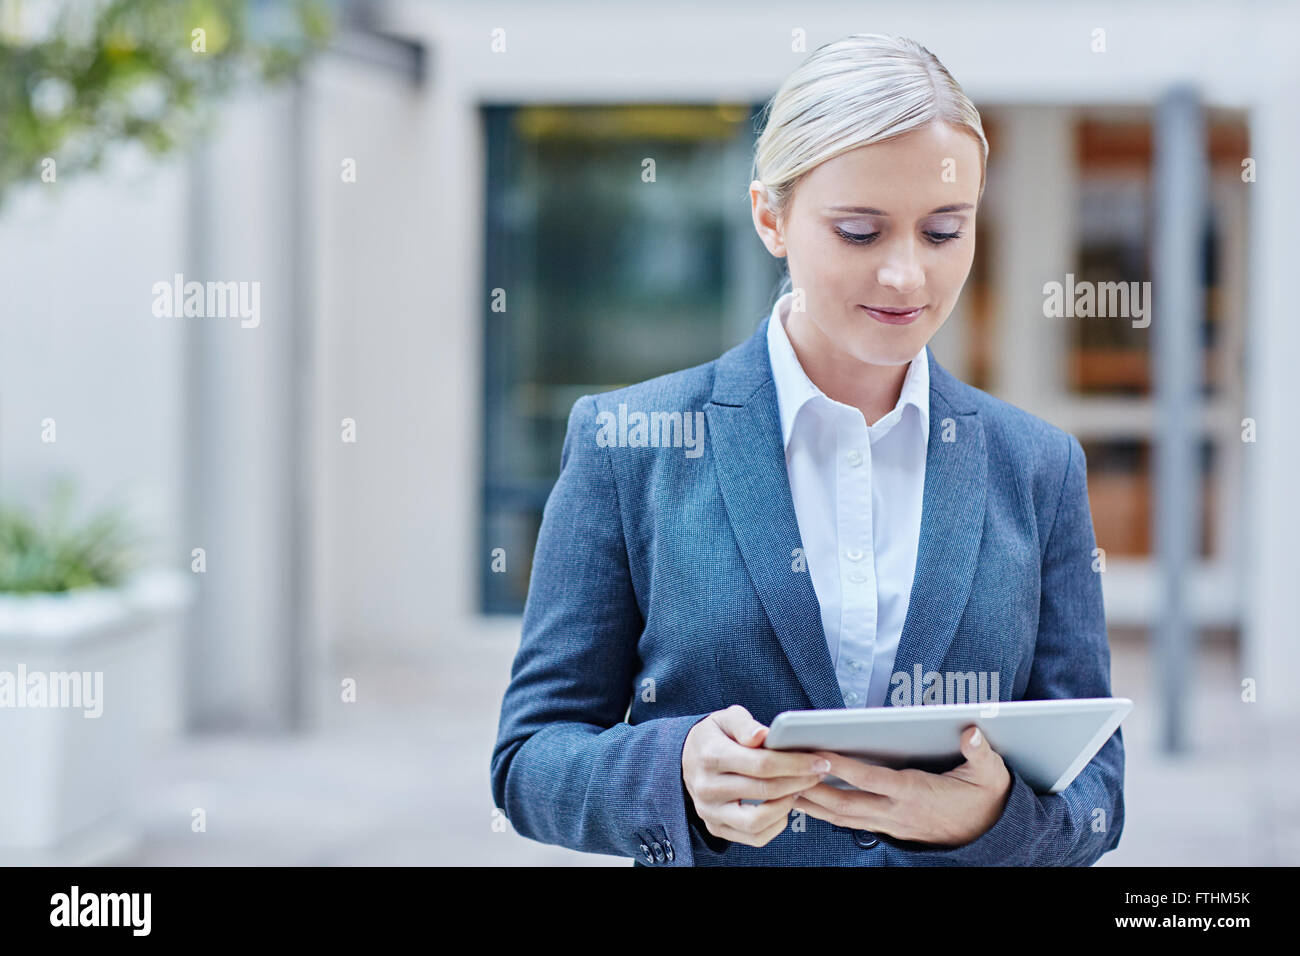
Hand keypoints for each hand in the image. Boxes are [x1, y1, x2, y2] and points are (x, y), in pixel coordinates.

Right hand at [682, 704, 830, 846]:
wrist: (686, 758)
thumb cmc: (713, 736)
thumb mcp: (725, 718)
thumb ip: (745, 724)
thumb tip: (762, 736)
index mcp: (710, 755)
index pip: (761, 764)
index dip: (795, 764)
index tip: (818, 761)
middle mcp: (707, 787)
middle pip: (764, 790)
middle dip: (799, 781)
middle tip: (818, 773)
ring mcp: (710, 811)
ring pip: (757, 821)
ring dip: (787, 805)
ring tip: (799, 789)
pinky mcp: (716, 827)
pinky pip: (753, 837)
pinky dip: (776, 824)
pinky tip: (784, 805)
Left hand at [792, 725, 1012, 845]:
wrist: (991, 837)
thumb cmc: (986, 799)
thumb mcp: (991, 774)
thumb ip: (980, 752)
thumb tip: (970, 731)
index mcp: (915, 793)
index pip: (870, 780)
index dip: (842, 768)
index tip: (817, 754)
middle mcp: (897, 812)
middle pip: (845, 805)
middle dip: (812, 790)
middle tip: (783, 775)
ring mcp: (891, 824)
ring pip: (842, 818)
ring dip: (812, 805)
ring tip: (783, 788)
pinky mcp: (889, 829)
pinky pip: (851, 823)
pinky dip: (827, 813)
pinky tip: (810, 802)